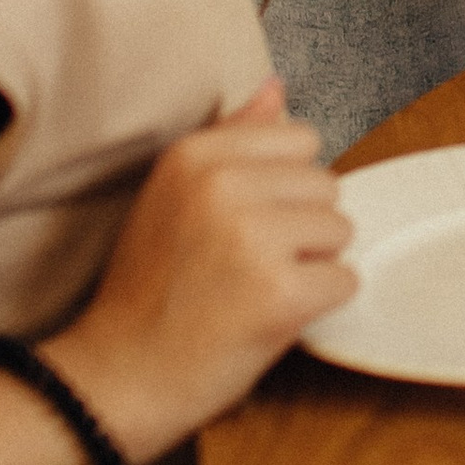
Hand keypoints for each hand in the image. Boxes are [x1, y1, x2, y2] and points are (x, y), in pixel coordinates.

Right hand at [52, 81, 352, 464]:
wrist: (119, 376)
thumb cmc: (149, 289)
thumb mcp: (173, 195)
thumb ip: (231, 137)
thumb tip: (277, 87)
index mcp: (194, 155)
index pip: (299, 139)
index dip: (283, 188)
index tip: (241, 222)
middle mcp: (222, 185)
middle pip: (326, 183)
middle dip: (302, 226)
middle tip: (246, 265)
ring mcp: (252, 237)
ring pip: (341, 230)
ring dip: (313, 264)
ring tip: (255, 289)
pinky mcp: (281, 291)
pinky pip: (345, 280)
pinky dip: (319, 305)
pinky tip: (269, 317)